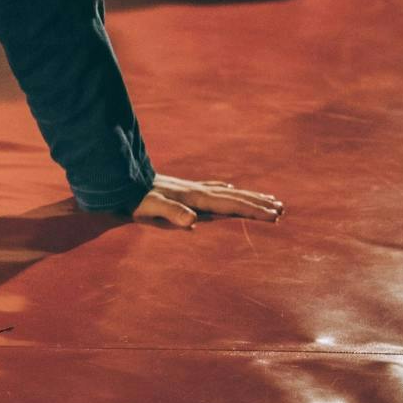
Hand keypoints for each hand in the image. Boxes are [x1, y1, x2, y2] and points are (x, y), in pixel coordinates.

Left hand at [129, 174, 283, 227]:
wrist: (120, 181)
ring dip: (248, 196)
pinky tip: (229, 188)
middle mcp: (198, 191)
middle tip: (282, 209)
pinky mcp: (184, 188)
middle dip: (258, 204)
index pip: (231, 206)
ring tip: (267, 198)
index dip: (253, 211)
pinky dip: (227, 190)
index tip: (275, 216)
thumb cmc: (135, 201)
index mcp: (196, 199)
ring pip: (227, 192)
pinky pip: (213, 189)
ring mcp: (192, 188)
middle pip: (235, 197)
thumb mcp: (152, 210)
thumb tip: (194, 222)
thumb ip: (172, 214)